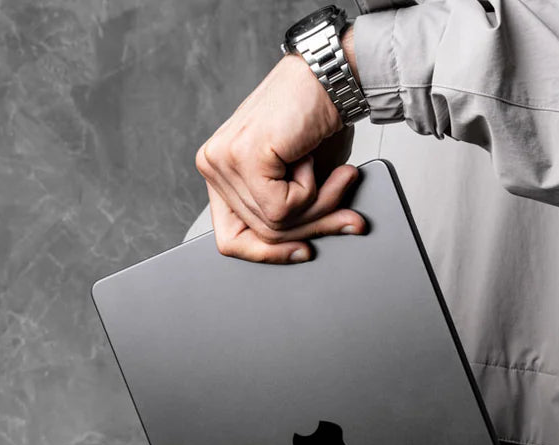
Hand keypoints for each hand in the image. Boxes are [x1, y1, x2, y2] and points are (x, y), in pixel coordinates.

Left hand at [195, 48, 367, 263]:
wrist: (335, 75)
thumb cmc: (319, 121)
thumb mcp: (302, 184)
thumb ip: (292, 218)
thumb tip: (301, 251)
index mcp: (219, 172)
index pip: (231, 240)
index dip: (270, 255)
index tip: (304, 251)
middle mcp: (212, 164)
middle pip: (259, 234)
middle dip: (311, 228)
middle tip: (346, 216)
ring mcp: (222, 159)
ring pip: (274, 224)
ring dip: (319, 206)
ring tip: (339, 178)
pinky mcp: (242, 156)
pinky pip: (282, 208)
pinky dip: (312, 191)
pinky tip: (312, 158)